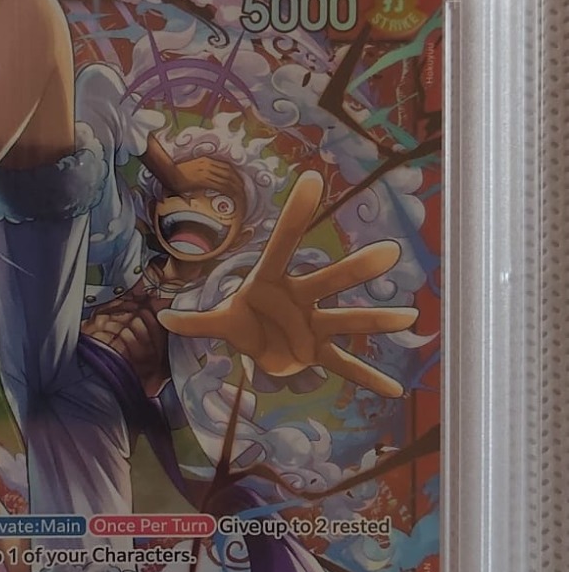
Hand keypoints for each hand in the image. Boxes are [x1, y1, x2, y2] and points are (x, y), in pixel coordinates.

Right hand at [144, 133, 234, 199]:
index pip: (226, 166)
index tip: (239, 182)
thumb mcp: (188, 173)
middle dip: (238, 181)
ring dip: (236, 188)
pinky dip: (230, 191)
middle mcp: (209, 164)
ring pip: (228, 179)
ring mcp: (207, 171)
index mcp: (206, 161)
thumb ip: (195, 180)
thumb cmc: (173, 174)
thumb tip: (197, 192)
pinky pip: (221, 185)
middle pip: (230, 172)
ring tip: (241, 195)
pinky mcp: (204, 179)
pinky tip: (233, 196)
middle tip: (243, 190)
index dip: (235, 174)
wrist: (166, 172)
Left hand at [158, 170, 418, 398]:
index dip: (297, 215)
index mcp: (273, 282)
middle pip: (329, 280)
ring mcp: (314, 326)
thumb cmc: (243, 320)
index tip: (314, 181)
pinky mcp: (318, 353)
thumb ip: (195, 321)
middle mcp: (301, 298)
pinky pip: (346, 366)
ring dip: (376, 320)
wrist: (258, 345)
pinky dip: (368, 379)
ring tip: (410, 317)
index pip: (283, 244)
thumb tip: (162, 317)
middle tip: (389, 252)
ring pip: (347, 320)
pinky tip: (396, 390)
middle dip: (356, 269)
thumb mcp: (219, 322)